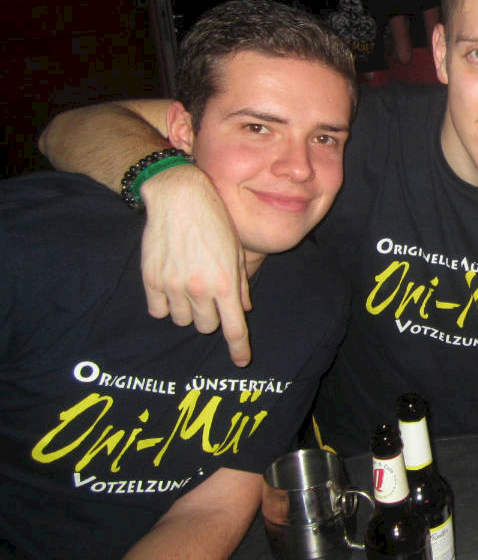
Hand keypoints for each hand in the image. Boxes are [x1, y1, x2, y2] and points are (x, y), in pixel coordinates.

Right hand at [140, 166, 252, 365]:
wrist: (180, 199)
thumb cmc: (215, 221)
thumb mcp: (236, 251)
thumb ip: (240, 284)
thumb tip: (243, 309)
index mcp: (225, 283)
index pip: (234, 328)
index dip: (239, 349)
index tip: (241, 361)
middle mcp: (200, 289)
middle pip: (207, 326)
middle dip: (212, 317)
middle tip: (210, 296)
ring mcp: (173, 286)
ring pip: (182, 321)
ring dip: (188, 311)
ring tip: (190, 287)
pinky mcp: (151, 280)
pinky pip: (158, 311)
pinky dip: (165, 306)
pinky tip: (171, 288)